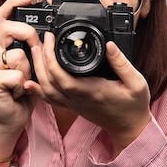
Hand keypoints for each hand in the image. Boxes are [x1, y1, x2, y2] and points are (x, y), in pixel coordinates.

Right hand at [0, 0, 41, 158]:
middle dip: (28, 35)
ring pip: (18, 55)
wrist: (11, 118)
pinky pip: (17, 75)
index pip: (2, 16)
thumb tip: (43, 34)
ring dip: (28, 71)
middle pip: (9, 28)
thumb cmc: (21, 91)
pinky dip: (23, 86)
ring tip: (23, 82)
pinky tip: (18, 92)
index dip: (14, 3)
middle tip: (33, 50)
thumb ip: (30, 49)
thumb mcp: (29, 65)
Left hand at [28, 32, 151, 154]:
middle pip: (49, 81)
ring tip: (36, 51)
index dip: (51, 59)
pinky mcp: (72, 106)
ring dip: (37, 70)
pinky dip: (37, 89)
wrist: (130, 127)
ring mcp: (73, 104)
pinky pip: (50, 99)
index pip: (63, 77)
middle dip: (40, 59)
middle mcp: (78, 99)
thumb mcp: (136, 82)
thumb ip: (122, 63)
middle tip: (39, 40)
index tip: (50, 39)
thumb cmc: (134, 106)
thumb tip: (109, 45)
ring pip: (46, 90)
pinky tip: (30, 80)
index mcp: (93, 91)